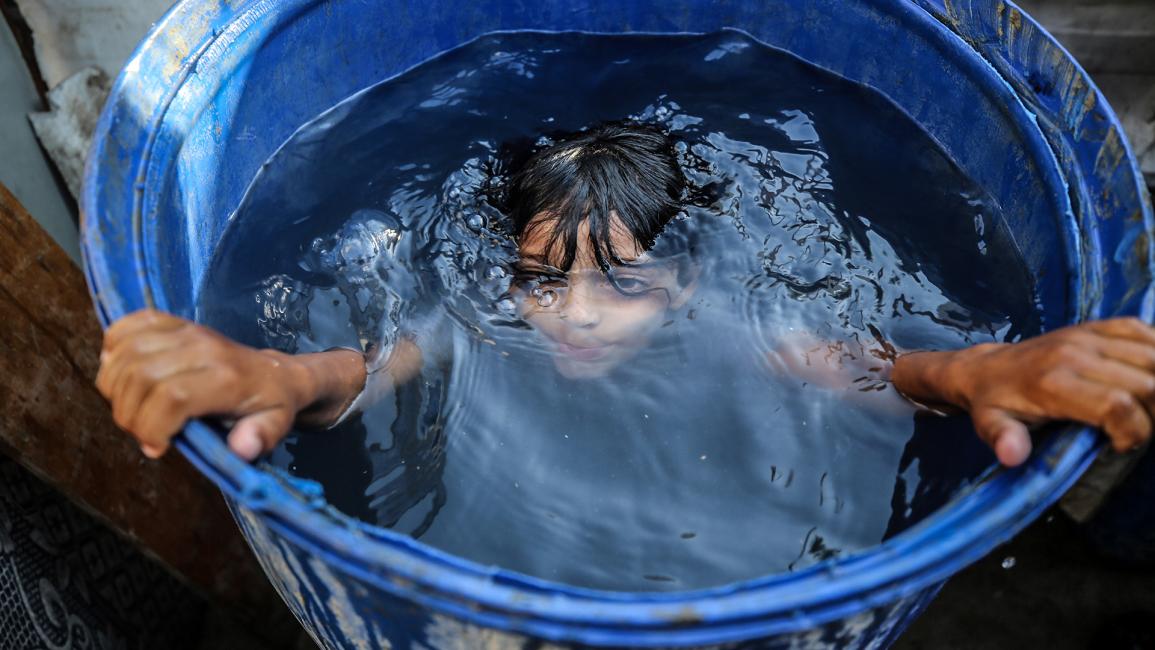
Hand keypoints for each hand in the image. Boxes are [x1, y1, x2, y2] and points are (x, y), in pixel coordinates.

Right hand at [96, 309, 318, 459]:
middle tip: (139, 431)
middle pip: (141, 376)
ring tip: (130, 408)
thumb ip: (261, 436)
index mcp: (227, 378)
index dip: (151, 426)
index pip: (172, 397)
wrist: (275, 372)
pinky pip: (129, 324)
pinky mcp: (174, 322)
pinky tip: (120, 372)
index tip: (156, 447)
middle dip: (128, 413)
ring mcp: (187, 331)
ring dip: (114, 387)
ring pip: (128, 353)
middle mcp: (204, 349)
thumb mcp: (277, 425)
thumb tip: (242, 448)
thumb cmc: (270, 404)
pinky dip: (113, 348)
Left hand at [894, 317, 1154, 465]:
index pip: (1117, 405)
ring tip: (1145, 408)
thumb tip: (1011, 455)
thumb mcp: (991, 425)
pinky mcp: (1096, 326)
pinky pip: (1143, 331)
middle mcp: (1075, 354)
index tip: (1120, 445)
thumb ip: (1003, 439)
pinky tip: (1148, 376)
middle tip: (1136, 429)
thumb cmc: (995, 403)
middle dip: (1153, 415)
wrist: (988, 367)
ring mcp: (1088, 336)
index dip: (1134, 431)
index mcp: (1052, 382)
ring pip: (1152, 357)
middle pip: (1145, 384)